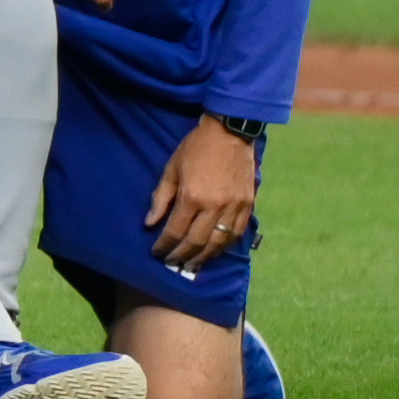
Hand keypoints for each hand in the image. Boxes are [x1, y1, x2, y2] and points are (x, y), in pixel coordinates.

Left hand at [148, 115, 263, 271]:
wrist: (230, 133)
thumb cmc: (195, 148)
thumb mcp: (171, 169)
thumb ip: (160, 198)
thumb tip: (149, 223)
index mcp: (192, 197)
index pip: (175, 231)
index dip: (164, 245)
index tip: (156, 252)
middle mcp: (214, 207)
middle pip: (197, 242)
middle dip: (182, 256)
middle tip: (173, 264)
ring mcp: (234, 207)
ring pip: (219, 242)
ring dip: (204, 257)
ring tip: (193, 265)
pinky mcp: (248, 205)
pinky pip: (237, 233)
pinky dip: (225, 245)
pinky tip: (215, 250)